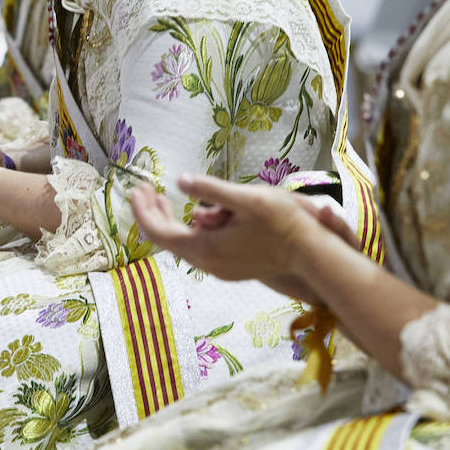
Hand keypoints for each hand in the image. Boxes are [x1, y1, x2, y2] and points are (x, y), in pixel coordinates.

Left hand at [130, 176, 328, 303]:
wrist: (312, 254)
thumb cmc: (282, 222)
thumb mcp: (246, 198)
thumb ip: (211, 189)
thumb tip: (180, 180)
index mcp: (206, 249)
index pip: (159, 232)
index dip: (143, 209)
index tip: (136, 187)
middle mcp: (208, 264)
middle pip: (166, 240)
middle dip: (152, 213)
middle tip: (144, 189)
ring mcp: (220, 269)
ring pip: (182, 245)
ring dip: (169, 221)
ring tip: (162, 197)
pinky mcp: (231, 268)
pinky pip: (198, 248)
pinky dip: (188, 229)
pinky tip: (196, 213)